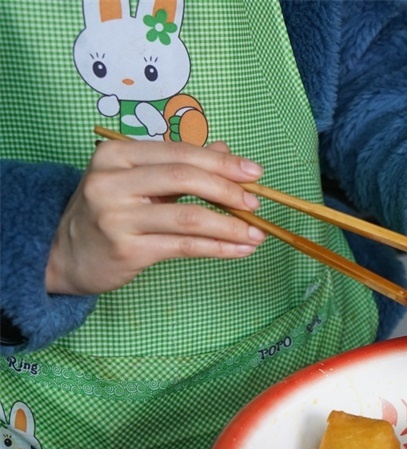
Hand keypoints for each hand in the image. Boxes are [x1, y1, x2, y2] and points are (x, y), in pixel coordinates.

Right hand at [46, 139, 266, 295]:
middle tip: (256, 203)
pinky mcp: (126, 250)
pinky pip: (185, 247)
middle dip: (229, 190)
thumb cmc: (110, 214)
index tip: (254, 173)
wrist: (64, 255)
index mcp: (116, 155)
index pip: (179, 152)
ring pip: (189, 217)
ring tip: (257, 233)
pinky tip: (240, 249)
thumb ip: (180, 165)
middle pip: (184, 178)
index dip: (221, 162)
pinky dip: (219, 247)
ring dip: (230, 226)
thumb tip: (226, 151)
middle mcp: (111, 181)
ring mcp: (117, 216)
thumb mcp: (138, 181)